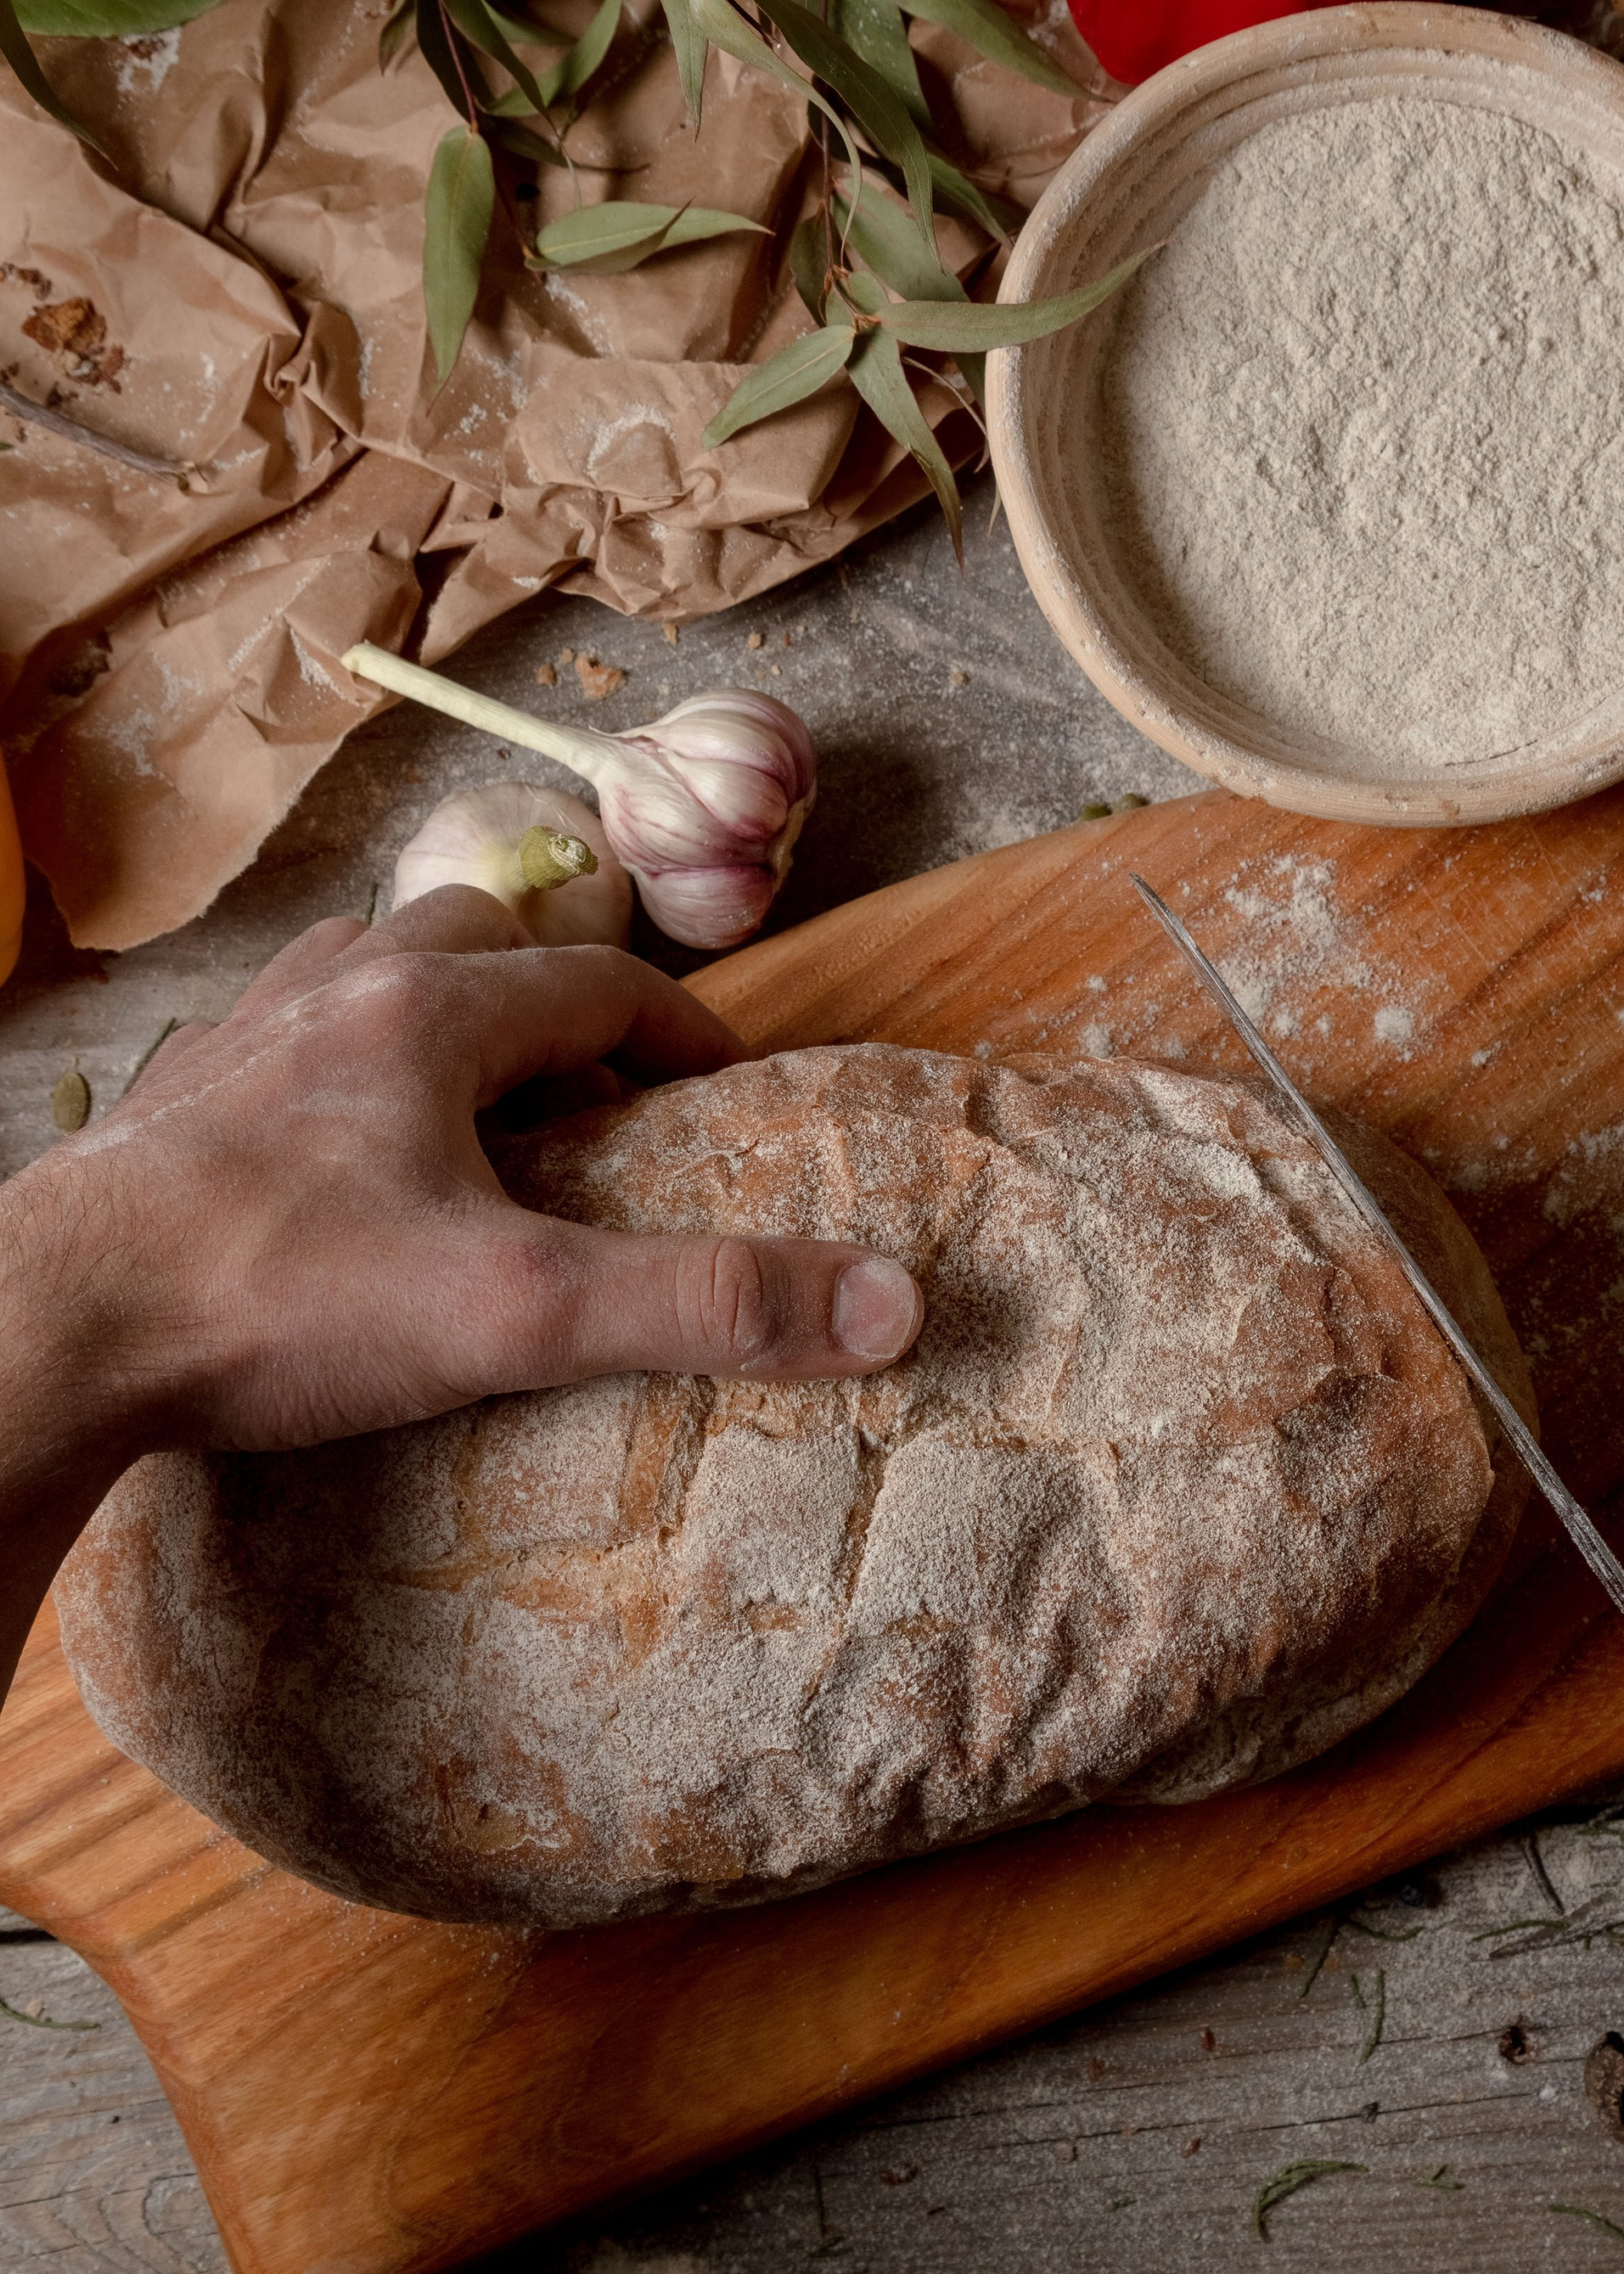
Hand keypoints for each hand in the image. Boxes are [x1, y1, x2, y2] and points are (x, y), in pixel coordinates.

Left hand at [0, 890, 920, 1688]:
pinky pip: (273, 1045)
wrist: (54, 1330)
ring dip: (432, 1013)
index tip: (725, 1086)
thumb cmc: (279, 1304)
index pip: (594, 982)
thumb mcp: (522, 1314)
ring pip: (357, 976)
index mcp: (428, 1019)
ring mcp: (234, 1049)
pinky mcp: (165, 1113)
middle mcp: (329, 1001)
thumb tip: (890, 1301)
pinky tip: (335, 1157)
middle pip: (468, 943)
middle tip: (598, 1095)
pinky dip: (333, 1069)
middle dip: (550, 1000)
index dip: (678, 1026)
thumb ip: (706, 1304)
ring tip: (474, 1103)